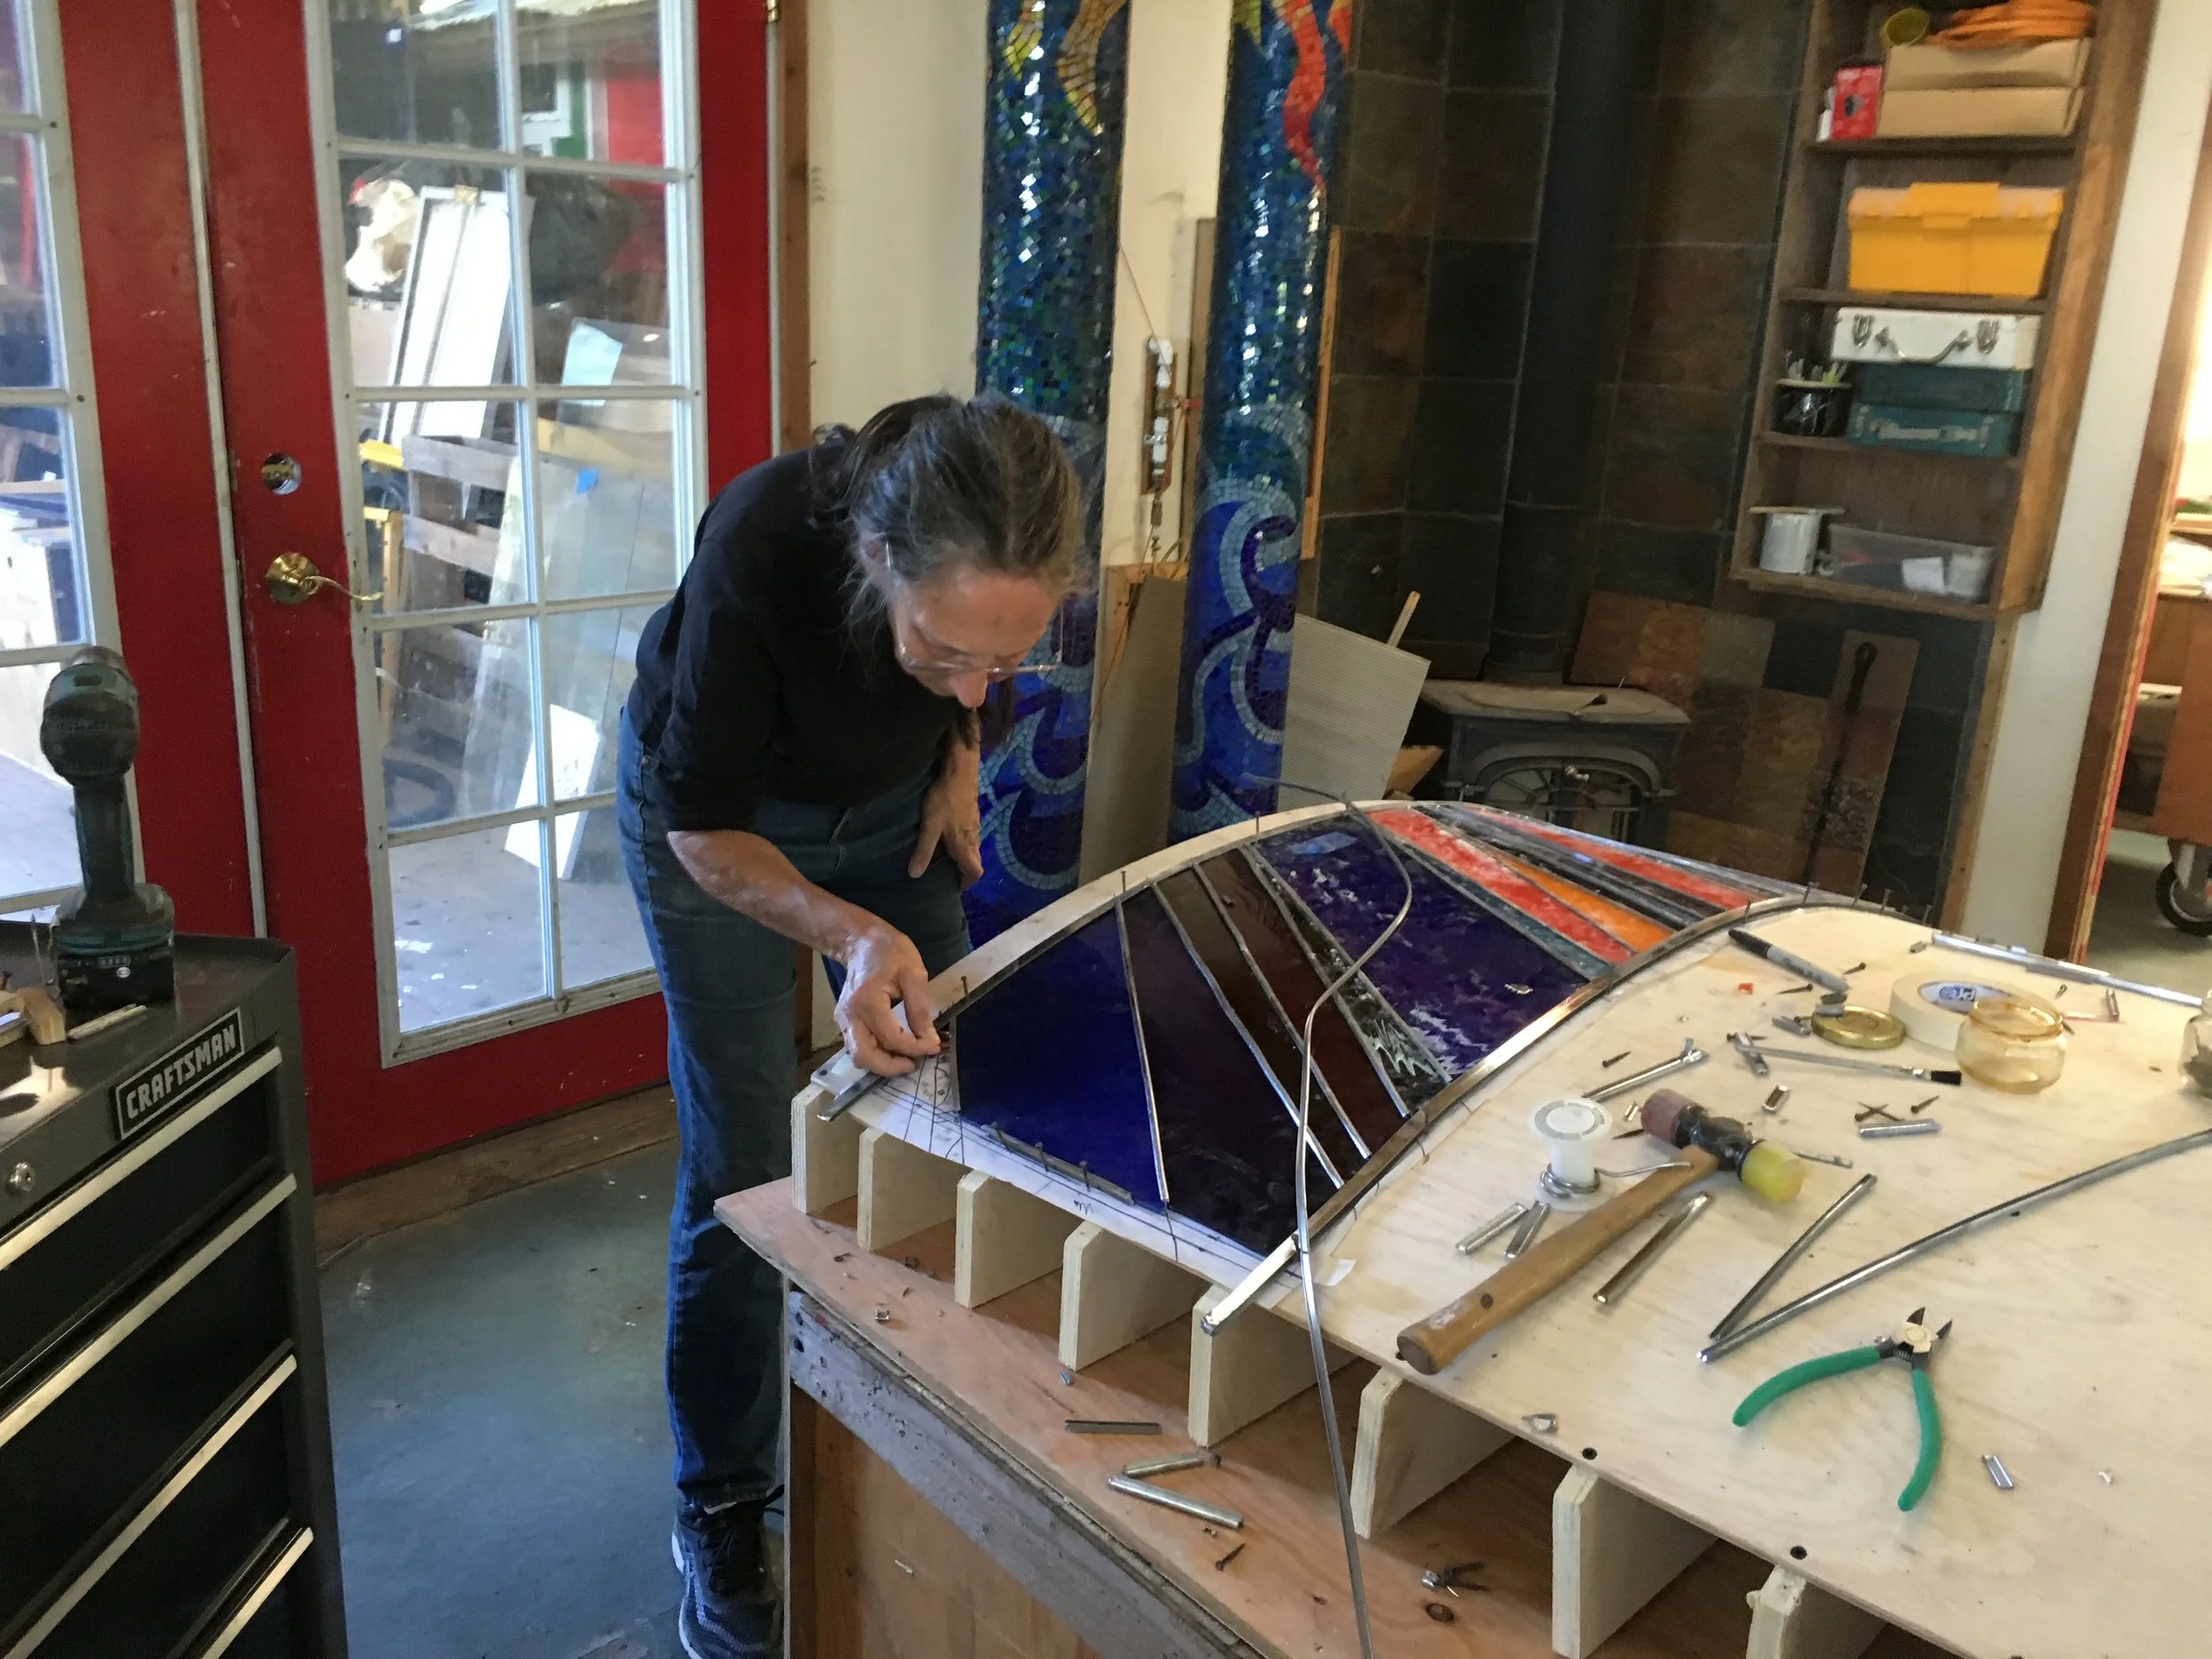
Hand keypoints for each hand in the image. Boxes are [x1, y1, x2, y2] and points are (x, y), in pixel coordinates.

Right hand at [837, 923, 940, 1076]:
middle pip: (864, 1056)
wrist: (860, 941)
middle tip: (915, 1063)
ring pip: (858, 1056)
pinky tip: (895, 1048)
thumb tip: (929, 1040)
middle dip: (891, 1067)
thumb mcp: (913, 973)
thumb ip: (920, 1009)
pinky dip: (876, 1054)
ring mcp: (842, 1020)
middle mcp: (850, 1015)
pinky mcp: (843, 1022)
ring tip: (906, 1058)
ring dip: (882, 1064)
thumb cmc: (889, 951)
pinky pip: (857, 1047)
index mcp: (868, 1000)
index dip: (914, 1048)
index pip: (890, 1037)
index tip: (933, 1047)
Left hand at [911, 745, 983, 885]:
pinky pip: (970, 835)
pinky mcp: (971, 813)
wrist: (960, 770)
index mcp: (964, 845)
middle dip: (963, 870)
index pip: (975, 872)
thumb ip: (923, 851)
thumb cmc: (945, 800)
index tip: (953, 886)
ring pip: (972, 847)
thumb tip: (914, 875)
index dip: (966, 882)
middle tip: (945, 872)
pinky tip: (947, 834)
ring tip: (944, 856)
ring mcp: (975, 824)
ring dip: (962, 855)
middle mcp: (973, 838)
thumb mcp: (930, 826)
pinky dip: (961, 841)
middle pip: (974, 861)